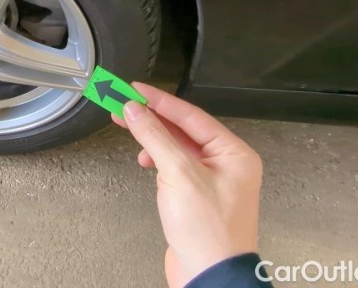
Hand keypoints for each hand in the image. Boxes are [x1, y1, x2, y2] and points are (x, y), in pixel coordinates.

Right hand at [113, 83, 262, 287]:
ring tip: (128, 127)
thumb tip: (135, 110)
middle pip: (183, 129)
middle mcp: (227, 165)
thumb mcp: (178, 174)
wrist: (209, 277)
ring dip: (152, 138)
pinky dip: (157, 159)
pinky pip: (175, 166)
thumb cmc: (208, 232)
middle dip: (151, 117)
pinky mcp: (197, 197)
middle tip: (123, 103)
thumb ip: (154, 137)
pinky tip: (145, 159)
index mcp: (234, 153)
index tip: (135, 89)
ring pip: (177, 147)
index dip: (159, 100)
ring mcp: (212, 182)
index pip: (191, 115)